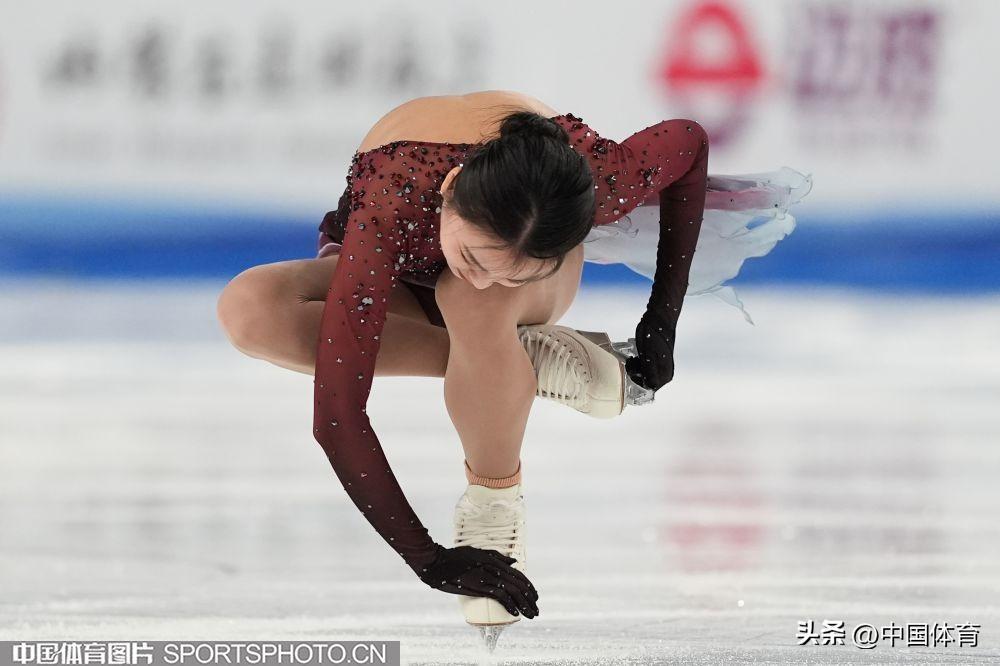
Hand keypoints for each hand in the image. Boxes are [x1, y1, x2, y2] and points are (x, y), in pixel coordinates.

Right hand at [411, 543, 538, 617]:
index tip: (535, 596)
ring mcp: (486, 578)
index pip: (518, 575)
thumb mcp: (479, 552)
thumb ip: (497, 556)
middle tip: (536, 610)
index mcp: (495, 561)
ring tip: (531, 614)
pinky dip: (509, 605)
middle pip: (518, 585)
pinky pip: (498, 596)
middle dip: (530, 599)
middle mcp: (493, 569)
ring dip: (524, 604)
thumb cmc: (456, 557)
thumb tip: (514, 562)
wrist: (438, 563)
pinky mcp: (478, 587)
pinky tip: (515, 613)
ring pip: (512, 592)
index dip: (529, 587)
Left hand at [625, 308, 675, 391]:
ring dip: (636, 368)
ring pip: (643, 374)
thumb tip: (650, 387)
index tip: (633, 369)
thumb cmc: (654, 336)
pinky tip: (636, 355)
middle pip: (646, 382)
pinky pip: (643, 366)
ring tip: (634, 357)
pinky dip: (638, 362)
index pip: (649, 388)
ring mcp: (660, 365)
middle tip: (632, 361)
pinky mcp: (655, 358)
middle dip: (636, 374)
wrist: (658, 319)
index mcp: (665, 374)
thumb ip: (649, 373)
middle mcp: (664, 372)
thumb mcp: (649, 356)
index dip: (638, 380)